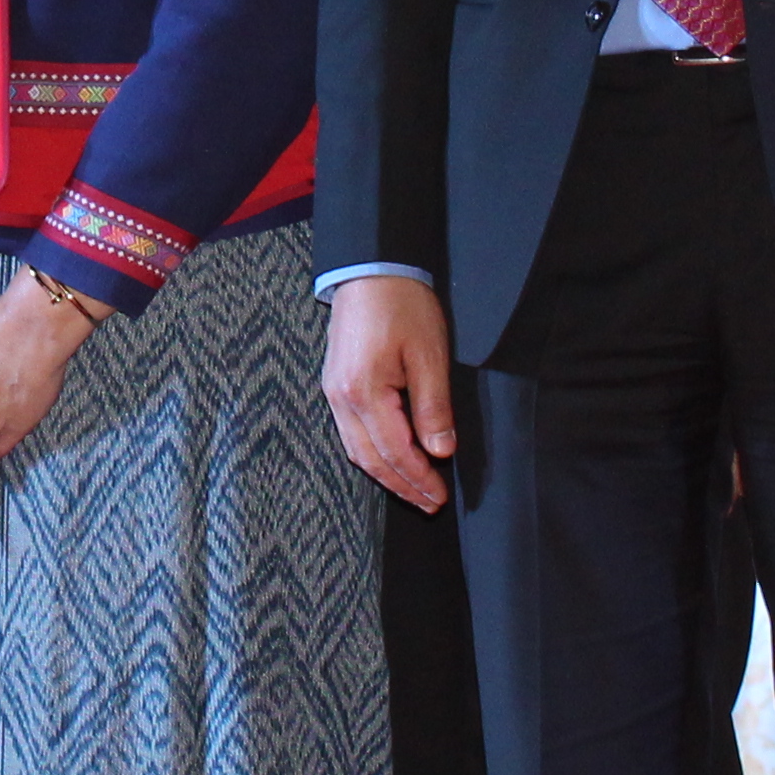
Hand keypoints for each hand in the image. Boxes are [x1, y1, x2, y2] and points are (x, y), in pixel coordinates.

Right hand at [320, 275, 457, 510]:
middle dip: (401, 486)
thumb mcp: (429, 355)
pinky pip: (350, 434)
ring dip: (385, 475)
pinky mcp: (335, 386)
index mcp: (364, 392)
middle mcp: (341, 399)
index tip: (440, 495)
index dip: (419, 478)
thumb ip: (433, 408)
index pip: (395, 451)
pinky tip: (389, 461)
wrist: (370, 270)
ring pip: (357, 450)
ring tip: (412, 490)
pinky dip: (371, 454)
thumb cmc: (402, 305)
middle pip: (370, 459)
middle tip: (430, 504)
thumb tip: (440, 451)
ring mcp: (333, 393)